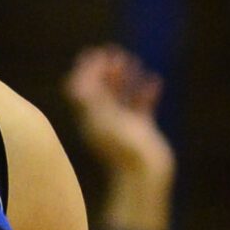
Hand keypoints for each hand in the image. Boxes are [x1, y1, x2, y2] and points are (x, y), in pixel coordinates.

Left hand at [64, 46, 173, 184]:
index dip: (87, 70)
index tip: (97, 54)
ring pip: (122, 96)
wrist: (144, 175)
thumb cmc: (123, 148)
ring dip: (126, 78)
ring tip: (134, 62)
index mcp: (91, 118)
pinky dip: (147, 92)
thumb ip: (91, 99)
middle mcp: (105, 121)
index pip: (82, 89)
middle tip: (116, 54)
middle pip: (101, 90)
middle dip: (107, 70)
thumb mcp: (103, 121)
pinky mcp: (142, 130)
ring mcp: (124, 125)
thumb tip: (74, 81)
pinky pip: (143, 107)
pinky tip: (154, 81)